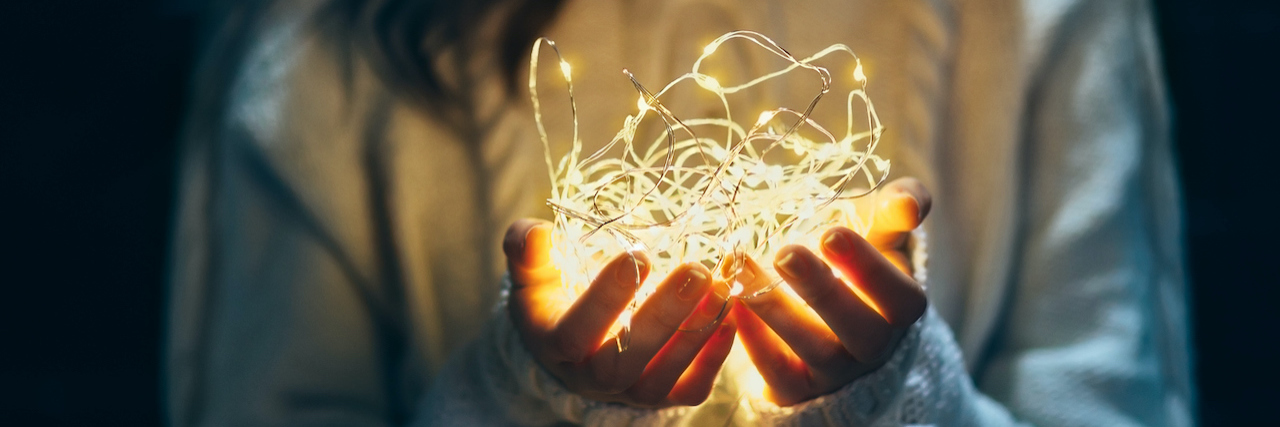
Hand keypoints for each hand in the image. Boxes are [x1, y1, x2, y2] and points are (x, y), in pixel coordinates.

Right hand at [503, 219, 737, 407]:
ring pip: (662, 377)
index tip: (637, 253)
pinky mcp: (662, 397)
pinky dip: (714, 359)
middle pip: (624, 360)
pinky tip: (730, 319)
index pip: (576, 331)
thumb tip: (533, 235)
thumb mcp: (533, 272)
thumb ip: (528, 250)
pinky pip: (690, 389)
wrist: (571, 346)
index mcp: (555, 344)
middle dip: (664, 316)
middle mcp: (590, 378)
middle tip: (696, 270)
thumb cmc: (553, 296)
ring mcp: (628, 391)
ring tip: (721, 288)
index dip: (606, 297)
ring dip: (695, 334)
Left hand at [732, 177, 931, 404]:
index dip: (870, 270)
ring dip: (776, 310)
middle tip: (786, 253)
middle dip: (821, 290)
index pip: (901, 298)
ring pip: (813, 349)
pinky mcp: (797, 386)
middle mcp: (874, 345)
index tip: (832, 234)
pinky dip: (754, 339)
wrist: (832, 314)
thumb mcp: (881, 232)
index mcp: (901, 307)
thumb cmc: (856, 260)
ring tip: (742, 270)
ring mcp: (836, 371)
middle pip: (859, 328)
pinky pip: (776, 371)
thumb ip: (897, 210)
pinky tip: (733, 302)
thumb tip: (911, 205)